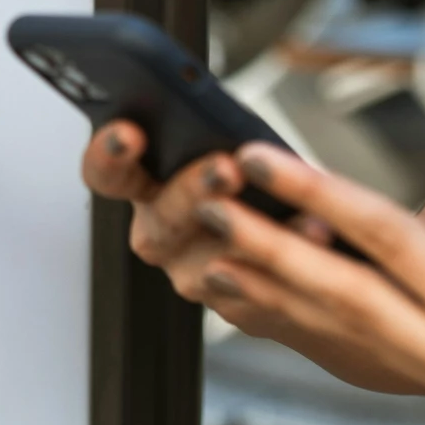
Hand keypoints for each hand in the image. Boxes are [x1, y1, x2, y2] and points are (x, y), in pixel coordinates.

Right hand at [79, 121, 424, 394]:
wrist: (299, 241)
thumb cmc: (257, 177)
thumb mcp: (231, 141)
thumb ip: (214, 132)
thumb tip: (226, 120)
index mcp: (145, 185)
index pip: (106, 172)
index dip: (109, 154)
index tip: (129, 135)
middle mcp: (160, 233)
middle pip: (161, 220)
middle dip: (193, 189)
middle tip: (225, 169)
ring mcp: (192, 273)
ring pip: (208, 263)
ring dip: (252, 235)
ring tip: (295, 209)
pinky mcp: (234, 304)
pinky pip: (257, 289)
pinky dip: (291, 262)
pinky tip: (317, 235)